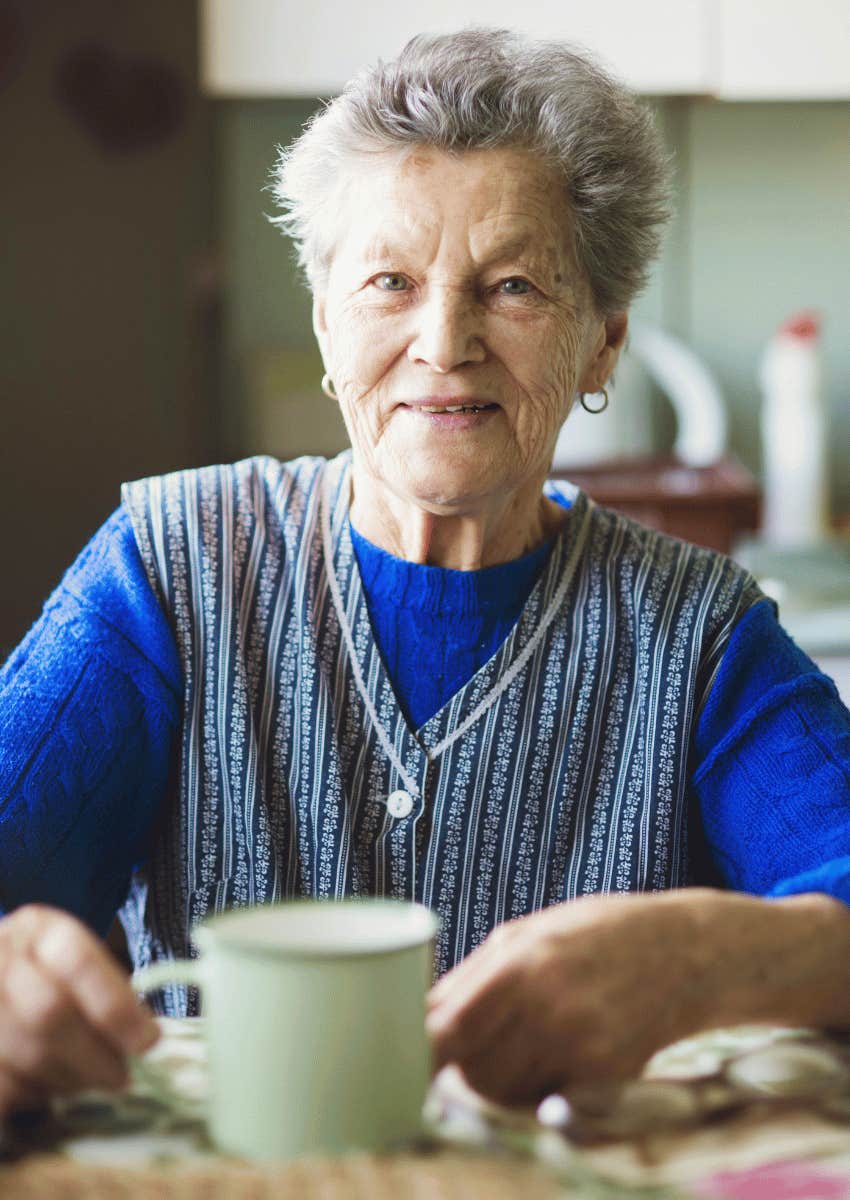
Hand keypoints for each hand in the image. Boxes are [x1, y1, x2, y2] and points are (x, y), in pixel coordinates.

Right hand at [0, 905, 158, 1118]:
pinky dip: (33, 1095)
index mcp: (38, 929)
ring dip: (67, 1080)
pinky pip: (5, 1086)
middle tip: (122, 1077)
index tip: (147, 1041)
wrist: (1, 977)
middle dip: (94, 1055)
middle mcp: (1, 958)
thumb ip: (111, 994)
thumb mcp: (79, 965)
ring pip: (27, 1054)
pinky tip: (48, 1087)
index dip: (116, 1006)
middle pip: (50, 1013)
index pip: (78, 962)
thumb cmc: (48, 975)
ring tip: (88, 1080)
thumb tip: (144, 1039)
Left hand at [426, 891, 711, 1105]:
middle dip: (455, 1066)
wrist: (686, 952)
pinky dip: (531, 1090)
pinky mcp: (606, 1078)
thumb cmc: (595, 933)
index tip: (393, 1059)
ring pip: (504, 1093)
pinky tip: (544, 1059)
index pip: (447, 1030)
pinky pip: (545, 1100)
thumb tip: (418, 1018)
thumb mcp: (527, 933)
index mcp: (520, 965)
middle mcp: (549, 1010)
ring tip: (506, 1049)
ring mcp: (582, 1049)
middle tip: (457, 1051)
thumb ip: (474, 977)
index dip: (417, 1053)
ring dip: (490, 1081)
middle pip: (471, 1071)